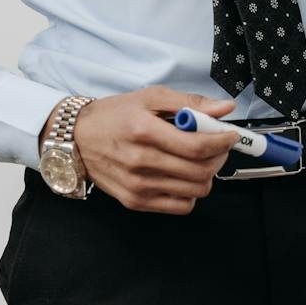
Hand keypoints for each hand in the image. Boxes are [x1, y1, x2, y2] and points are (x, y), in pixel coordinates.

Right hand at [67, 85, 242, 212]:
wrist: (76, 139)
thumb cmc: (113, 116)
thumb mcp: (151, 98)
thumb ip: (190, 103)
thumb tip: (224, 108)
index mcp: (145, 131)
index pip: (197, 146)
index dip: (222, 142)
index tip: (229, 136)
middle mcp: (141, 162)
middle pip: (200, 170)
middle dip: (218, 157)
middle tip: (217, 146)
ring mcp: (138, 185)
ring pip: (195, 190)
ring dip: (207, 175)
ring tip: (199, 160)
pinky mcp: (135, 201)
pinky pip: (180, 206)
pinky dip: (190, 193)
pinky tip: (183, 176)